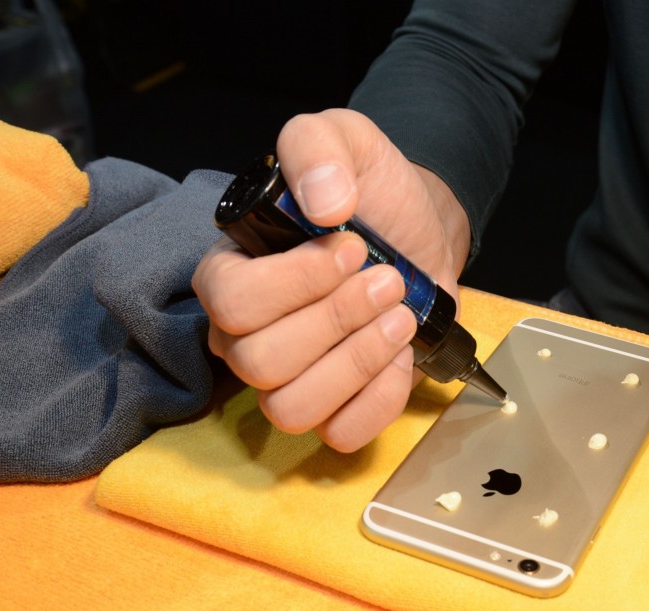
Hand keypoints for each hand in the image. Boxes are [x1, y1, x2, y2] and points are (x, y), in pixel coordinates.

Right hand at [192, 109, 470, 450]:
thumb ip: (317, 147)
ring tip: (399, 317)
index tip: (352, 248)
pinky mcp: (338, 405)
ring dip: (356, 363)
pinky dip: (379, 400)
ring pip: (291, 408)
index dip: (294, 283)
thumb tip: (323, 203)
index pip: (228, 301)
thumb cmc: (371, 191)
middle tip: (387, 281)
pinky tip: (402, 357)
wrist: (420, 228)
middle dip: (336, 320)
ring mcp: (292, 376)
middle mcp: (250, 333)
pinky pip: (341, 434)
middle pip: (259, 361)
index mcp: (234, 272)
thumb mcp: (344, 138)